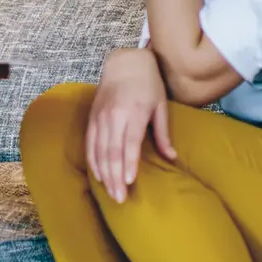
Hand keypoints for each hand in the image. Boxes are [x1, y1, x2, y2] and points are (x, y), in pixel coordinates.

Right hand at [86, 48, 175, 202]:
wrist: (124, 63)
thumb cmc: (148, 84)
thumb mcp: (161, 105)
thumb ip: (163, 133)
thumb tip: (171, 157)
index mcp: (134, 112)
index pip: (129, 143)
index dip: (128, 163)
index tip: (129, 182)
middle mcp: (114, 116)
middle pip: (112, 151)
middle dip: (114, 176)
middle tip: (119, 198)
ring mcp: (100, 117)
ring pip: (99, 150)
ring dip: (104, 174)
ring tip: (110, 193)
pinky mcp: (92, 118)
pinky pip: (90, 143)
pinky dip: (93, 161)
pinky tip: (98, 176)